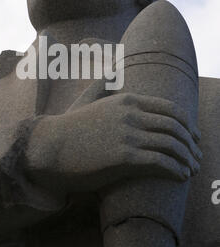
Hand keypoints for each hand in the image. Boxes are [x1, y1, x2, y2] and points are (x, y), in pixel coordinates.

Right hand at [25, 93, 201, 195]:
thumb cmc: (68, 127)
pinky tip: (181, 176)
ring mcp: (128, 134)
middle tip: (197, 156)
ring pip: (171, 145)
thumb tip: (112, 69)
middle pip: (175, 127)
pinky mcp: (123, 157)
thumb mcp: (86, 99)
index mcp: (126, 99)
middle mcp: (131, 114)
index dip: (187, 124)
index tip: (194, 137)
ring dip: (187, 159)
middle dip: (191, 144)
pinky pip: (160, 162)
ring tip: (192, 169)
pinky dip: (176, 169)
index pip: (170, 109)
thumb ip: (102, 84)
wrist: (48, 147)